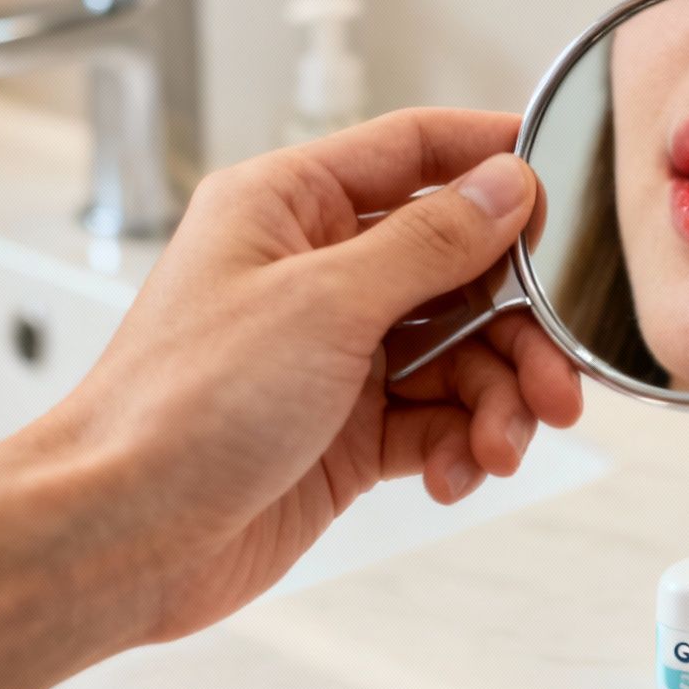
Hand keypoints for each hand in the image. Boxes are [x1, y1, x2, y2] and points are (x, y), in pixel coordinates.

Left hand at [20, 108, 582, 644]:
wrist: (121, 537)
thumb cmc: (182, 406)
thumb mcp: (323, 302)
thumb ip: (428, 244)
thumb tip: (505, 186)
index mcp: (288, 206)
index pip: (414, 151)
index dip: (496, 163)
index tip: (566, 193)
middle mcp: (315, 272)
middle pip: (460, 268)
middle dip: (519, 326)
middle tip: (556, 378)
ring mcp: (333, 355)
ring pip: (460, 355)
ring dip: (497, 401)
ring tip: (502, 448)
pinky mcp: (346, 433)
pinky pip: (436, 422)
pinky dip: (459, 447)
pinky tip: (455, 475)